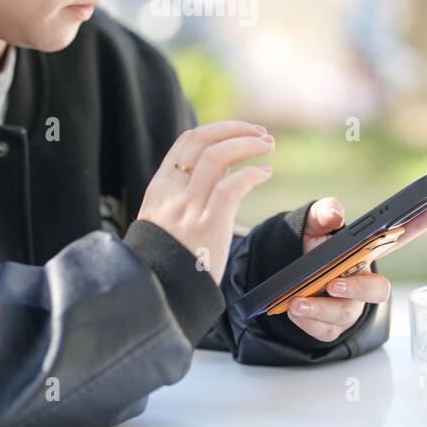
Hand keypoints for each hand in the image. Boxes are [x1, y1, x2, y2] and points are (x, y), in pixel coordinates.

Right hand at [140, 120, 274, 284]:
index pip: (187, 141)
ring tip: (268, 146)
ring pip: (217, 156)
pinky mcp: (208, 227)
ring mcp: (188, 209)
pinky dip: (251, 173)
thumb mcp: (166, 221)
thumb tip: (222, 166)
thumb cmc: (169, 262)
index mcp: (159, 189)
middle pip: (203, 141)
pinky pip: (231, 186)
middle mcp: (171, 193)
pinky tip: (264, 173)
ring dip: (247, 144)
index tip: (241, 132)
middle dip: (235, 129)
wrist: (159, 297)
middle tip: (261, 133)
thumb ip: (189, 193)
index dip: (218, 130)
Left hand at [287, 196, 426, 341]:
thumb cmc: (310, 249)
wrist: (285, 279)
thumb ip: (323, 213)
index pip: (397, 238)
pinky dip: (308, 322)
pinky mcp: (332, 326)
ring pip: (347, 314)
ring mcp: (350, 307)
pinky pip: (326, 330)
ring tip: (298, 302)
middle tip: (333, 284)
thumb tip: (335, 213)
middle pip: (378, 290)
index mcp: (365, 253)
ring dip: (322, 309)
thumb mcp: (312, 226)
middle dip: (358, 288)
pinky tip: (295, 311)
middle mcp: (363, 282)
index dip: (419, 225)